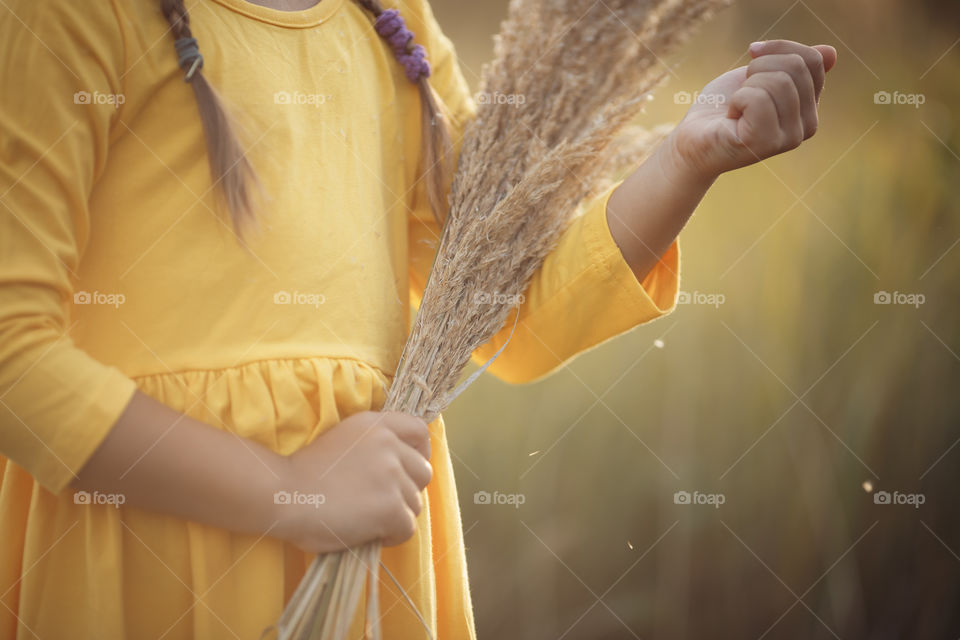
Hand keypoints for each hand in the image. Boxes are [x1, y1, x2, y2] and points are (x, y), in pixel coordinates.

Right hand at [273, 410, 432, 553]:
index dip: (420, 452)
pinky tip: (367, 533)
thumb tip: (401, 469)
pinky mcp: (390, 506)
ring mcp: (391, 474)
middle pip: (423, 472)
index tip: (407, 470)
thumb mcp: (344, 441)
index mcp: (375, 424)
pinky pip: (407, 527)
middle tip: (381, 503)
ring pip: (415, 503)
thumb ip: (374, 446)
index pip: (419, 431)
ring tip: (367, 520)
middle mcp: (388, 444)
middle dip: (407, 491)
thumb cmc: (306, 475)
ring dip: (396, 516)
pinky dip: (391, 536)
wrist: (284, 495)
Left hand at [666, 40, 837, 180]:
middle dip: (759, 67)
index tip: (752, 57)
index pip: (813, 59)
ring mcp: (790, 138)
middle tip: (741, 92)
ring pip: (778, 81)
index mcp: (809, 108)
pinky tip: (732, 119)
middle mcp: (807, 126)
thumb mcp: (758, 77)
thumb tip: (830, 53)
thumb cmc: (722, 108)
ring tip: (736, 107)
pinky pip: (758, 99)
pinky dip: (737, 100)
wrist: (692, 140)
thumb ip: (791, 65)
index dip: (777, 48)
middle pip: (796, 67)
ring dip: (746, 86)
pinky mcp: (768, 144)